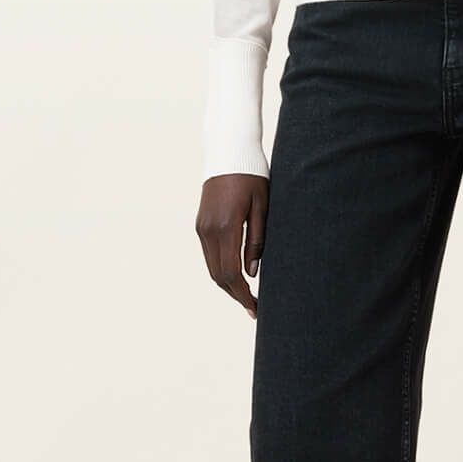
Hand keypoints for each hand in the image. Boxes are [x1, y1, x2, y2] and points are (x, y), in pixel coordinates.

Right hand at [196, 172, 268, 316]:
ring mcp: (201, 228)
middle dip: (236, 295)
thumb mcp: (262, 208)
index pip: (231, 273)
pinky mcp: (200, 224)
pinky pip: (210, 255)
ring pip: (212, 268)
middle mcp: (208, 231)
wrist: (229, 153)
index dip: (243, 294)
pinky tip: (237, 276)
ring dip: (228, 285)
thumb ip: (257, 241)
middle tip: (255, 309)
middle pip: (218, 276)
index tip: (256, 308)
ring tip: (248, 296)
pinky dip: (221, 270)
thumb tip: (252, 273)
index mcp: (226, 227)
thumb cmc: (253, 177)